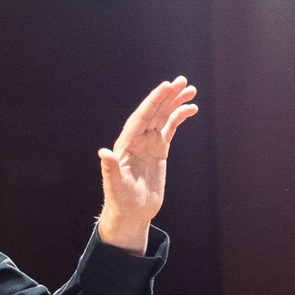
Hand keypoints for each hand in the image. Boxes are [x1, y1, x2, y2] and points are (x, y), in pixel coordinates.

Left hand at [96, 77, 199, 251]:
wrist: (132, 213)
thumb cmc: (120, 201)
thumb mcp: (115, 186)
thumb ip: (111, 169)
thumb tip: (104, 153)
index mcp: (125, 144)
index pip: (140, 117)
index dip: (152, 101)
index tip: (166, 87)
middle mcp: (137, 139)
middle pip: (153, 112)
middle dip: (167, 96)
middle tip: (182, 81)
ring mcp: (149, 143)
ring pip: (163, 117)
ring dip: (175, 102)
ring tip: (190, 90)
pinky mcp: (159, 150)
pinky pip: (170, 128)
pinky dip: (179, 117)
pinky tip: (191, 109)